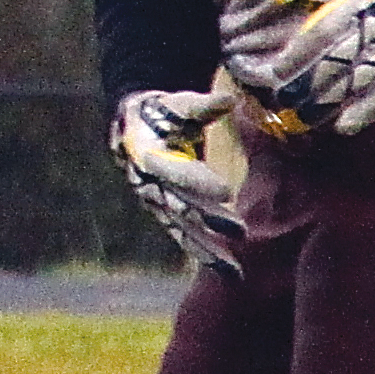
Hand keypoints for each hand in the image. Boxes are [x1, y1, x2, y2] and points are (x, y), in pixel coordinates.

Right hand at [112, 87, 244, 274]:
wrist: (133, 128)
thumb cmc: (162, 112)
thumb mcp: (177, 104)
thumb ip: (202, 106)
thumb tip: (228, 100)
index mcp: (150, 155)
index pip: (176, 173)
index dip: (198, 183)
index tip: (225, 193)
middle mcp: (150, 184)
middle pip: (181, 206)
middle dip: (210, 220)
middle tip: (241, 232)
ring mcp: (156, 203)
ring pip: (182, 230)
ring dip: (207, 250)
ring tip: (235, 271)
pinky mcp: (164, 214)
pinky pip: (183, 237)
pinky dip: (204, 254)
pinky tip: (228, 273)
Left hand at [251, 0, 374, 137]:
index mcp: (360, 1)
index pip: (323, 31)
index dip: (299, 53)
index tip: (275, 72)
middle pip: (339, 59)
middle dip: (309, 82)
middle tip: (284, 100)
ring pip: (359, 80)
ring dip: (331, 101)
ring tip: (305, 118)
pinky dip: (366, 111)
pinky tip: (343, 127)